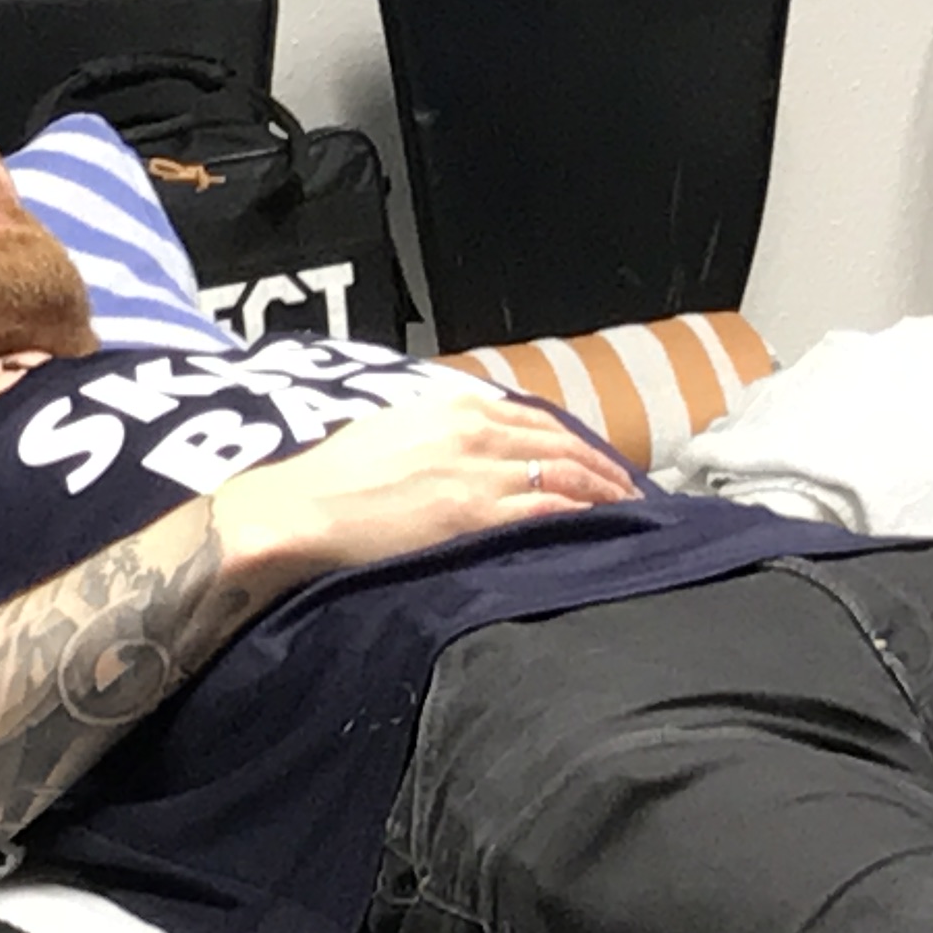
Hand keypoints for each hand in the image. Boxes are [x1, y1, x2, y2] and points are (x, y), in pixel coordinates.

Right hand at [209, 393, 632, 586]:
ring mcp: (479, 472)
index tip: (591, 456)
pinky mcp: (476, 513)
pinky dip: (585, 515)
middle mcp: (475, 431)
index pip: (532, 419)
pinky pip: (550, 511)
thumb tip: (459, 447)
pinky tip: (606, 526)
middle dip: (601, 465)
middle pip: (559, 445)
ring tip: (630, 508)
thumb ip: (434, 433)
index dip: (571, 439)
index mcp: (453, 406)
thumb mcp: (389, 431)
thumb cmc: (330, 480)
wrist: (301, 511)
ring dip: (604, 490)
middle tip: (630, 486)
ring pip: (565, 475)